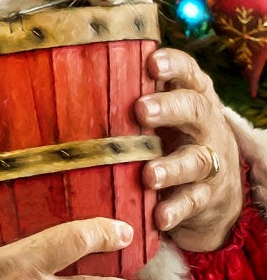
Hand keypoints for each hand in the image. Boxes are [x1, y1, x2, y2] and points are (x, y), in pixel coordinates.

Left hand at [136, 48, 241, 251]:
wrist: (212, 186)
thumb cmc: (169, 134)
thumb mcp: (157, 111)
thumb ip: (127, 94)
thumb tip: (65, 81)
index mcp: (191, 93)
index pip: (187, 71)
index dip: (173, 65)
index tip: (151, 64)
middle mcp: (205, 123)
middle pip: (194, 109)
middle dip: (169, 108)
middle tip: (141, 111)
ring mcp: (210, 160)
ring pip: (197, 159)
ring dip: (172, 167)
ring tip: (149, 174)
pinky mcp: (207, 195)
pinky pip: (193, 201)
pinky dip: (176, 208)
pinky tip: (159, 215)